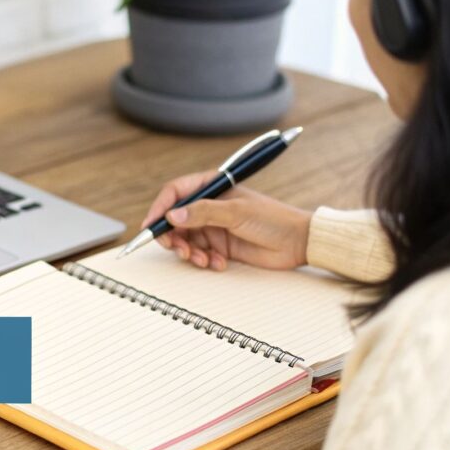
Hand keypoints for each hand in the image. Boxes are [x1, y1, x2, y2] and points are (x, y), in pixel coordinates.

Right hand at [141, 170, 311, 270]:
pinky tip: (219, 262)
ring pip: (185, 240)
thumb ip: (202, 213)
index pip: (175, 193)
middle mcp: (208, 206)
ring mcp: (213, 226)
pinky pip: (199, 254)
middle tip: (179, 249)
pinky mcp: (219, 245)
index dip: (159, 208)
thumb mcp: (236, 212)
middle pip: (174, 219)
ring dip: (189, 252)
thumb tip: (172, 215)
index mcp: (211, 187)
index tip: (151, 226)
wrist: (298, 243)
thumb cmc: (272, 219)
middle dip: (173, 236)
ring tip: (203, 259)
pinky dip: (204, 260)